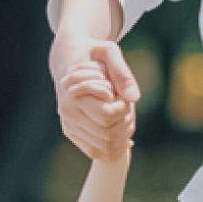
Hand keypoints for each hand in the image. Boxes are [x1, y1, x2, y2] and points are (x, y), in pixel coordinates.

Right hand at [52, 37, 139, 155]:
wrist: (67, 57)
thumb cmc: (91, 51)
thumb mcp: (109, 52)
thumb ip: (122, 73)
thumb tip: (134, 98)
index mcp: (74, 96)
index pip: (109, 115)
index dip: (124, 108)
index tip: (122, 94)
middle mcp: (68, 114)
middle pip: (108, 135)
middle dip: (124, 123)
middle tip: (125, 105)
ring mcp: (69, 125)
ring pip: (103, 147)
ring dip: (120, 135)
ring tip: (120, 113)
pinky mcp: (71, 131)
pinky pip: (95, 150)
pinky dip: (111, 143)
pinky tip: (116, 125)